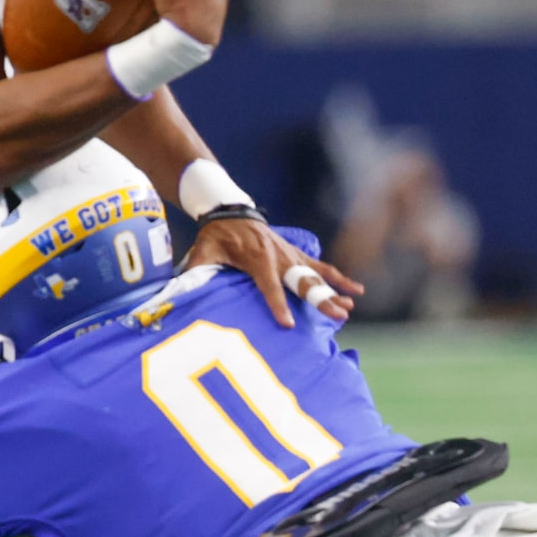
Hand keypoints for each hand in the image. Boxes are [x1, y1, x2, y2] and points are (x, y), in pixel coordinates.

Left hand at [188, 217, 362, 326]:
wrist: (231, 211)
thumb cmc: (216, 235)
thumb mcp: (203, 251)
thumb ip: (195, 270)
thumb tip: (178, 290)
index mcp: (257, 259)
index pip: (269, 286)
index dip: (277, 305)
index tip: (287, 325)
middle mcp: (280, 258)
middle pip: (303, 283)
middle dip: (321, 299)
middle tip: (338, 314)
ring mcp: (292, 256)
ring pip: (317, 276)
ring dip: (335, 291)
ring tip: (350, 306)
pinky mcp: (298, 256)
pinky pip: (323, 268)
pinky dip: (340, 278)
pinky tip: (357, 291)